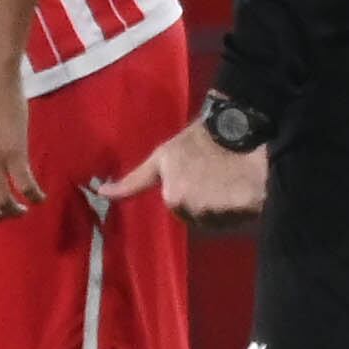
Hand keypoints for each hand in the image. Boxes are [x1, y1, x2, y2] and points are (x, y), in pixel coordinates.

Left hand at [108, 120, 265, 229]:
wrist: (238, 128)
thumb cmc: (197, 140)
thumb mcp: (162, 158)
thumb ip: (134, 181)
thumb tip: (101, 193)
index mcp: (175, 197)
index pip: (181, 210)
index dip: (190, 195)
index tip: (196, 180)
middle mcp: (197, 208)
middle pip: (202, 217)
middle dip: (208, 203)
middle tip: (217, 179)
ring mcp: (223, 210)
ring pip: (223, 220)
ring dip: (227, 208)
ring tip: (233, 182)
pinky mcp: (247, 209)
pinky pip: (244, 217)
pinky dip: (246, 207)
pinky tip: (247, 188)